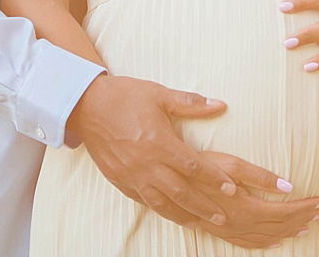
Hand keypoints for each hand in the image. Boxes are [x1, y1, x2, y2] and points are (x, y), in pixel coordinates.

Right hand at [66, 74, 242, 227]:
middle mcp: (147, 164)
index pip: (194, 167)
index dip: (214, 179)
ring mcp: (132, 175)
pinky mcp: (120, 180)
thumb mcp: (159, 94)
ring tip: (200, 224)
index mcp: (159, 143)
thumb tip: (220, 105)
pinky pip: (143, 200)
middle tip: (223, 218)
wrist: (86, 106)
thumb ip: (190, 103)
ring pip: (162, 203)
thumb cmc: (124, 96)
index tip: (232, 189)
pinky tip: (171, 214)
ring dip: (184, 215)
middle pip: (181, 192)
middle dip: (204, 206)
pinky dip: (160, 210)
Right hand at [192, 152, 318, 248]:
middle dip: (302, 220)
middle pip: (279, 227)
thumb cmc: (200, 166)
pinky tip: (275, 241)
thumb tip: (288, 185)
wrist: (169, 181)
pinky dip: (266, 244)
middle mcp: (239, 224)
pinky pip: (248, 244)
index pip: (284, 212)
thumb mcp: (232, 165)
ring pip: (266, 237)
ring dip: (289, 232)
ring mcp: (229, 231)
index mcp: (245, 208)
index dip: (304, 208)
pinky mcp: (220, 232)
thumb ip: (260, 177)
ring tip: (307, 227)